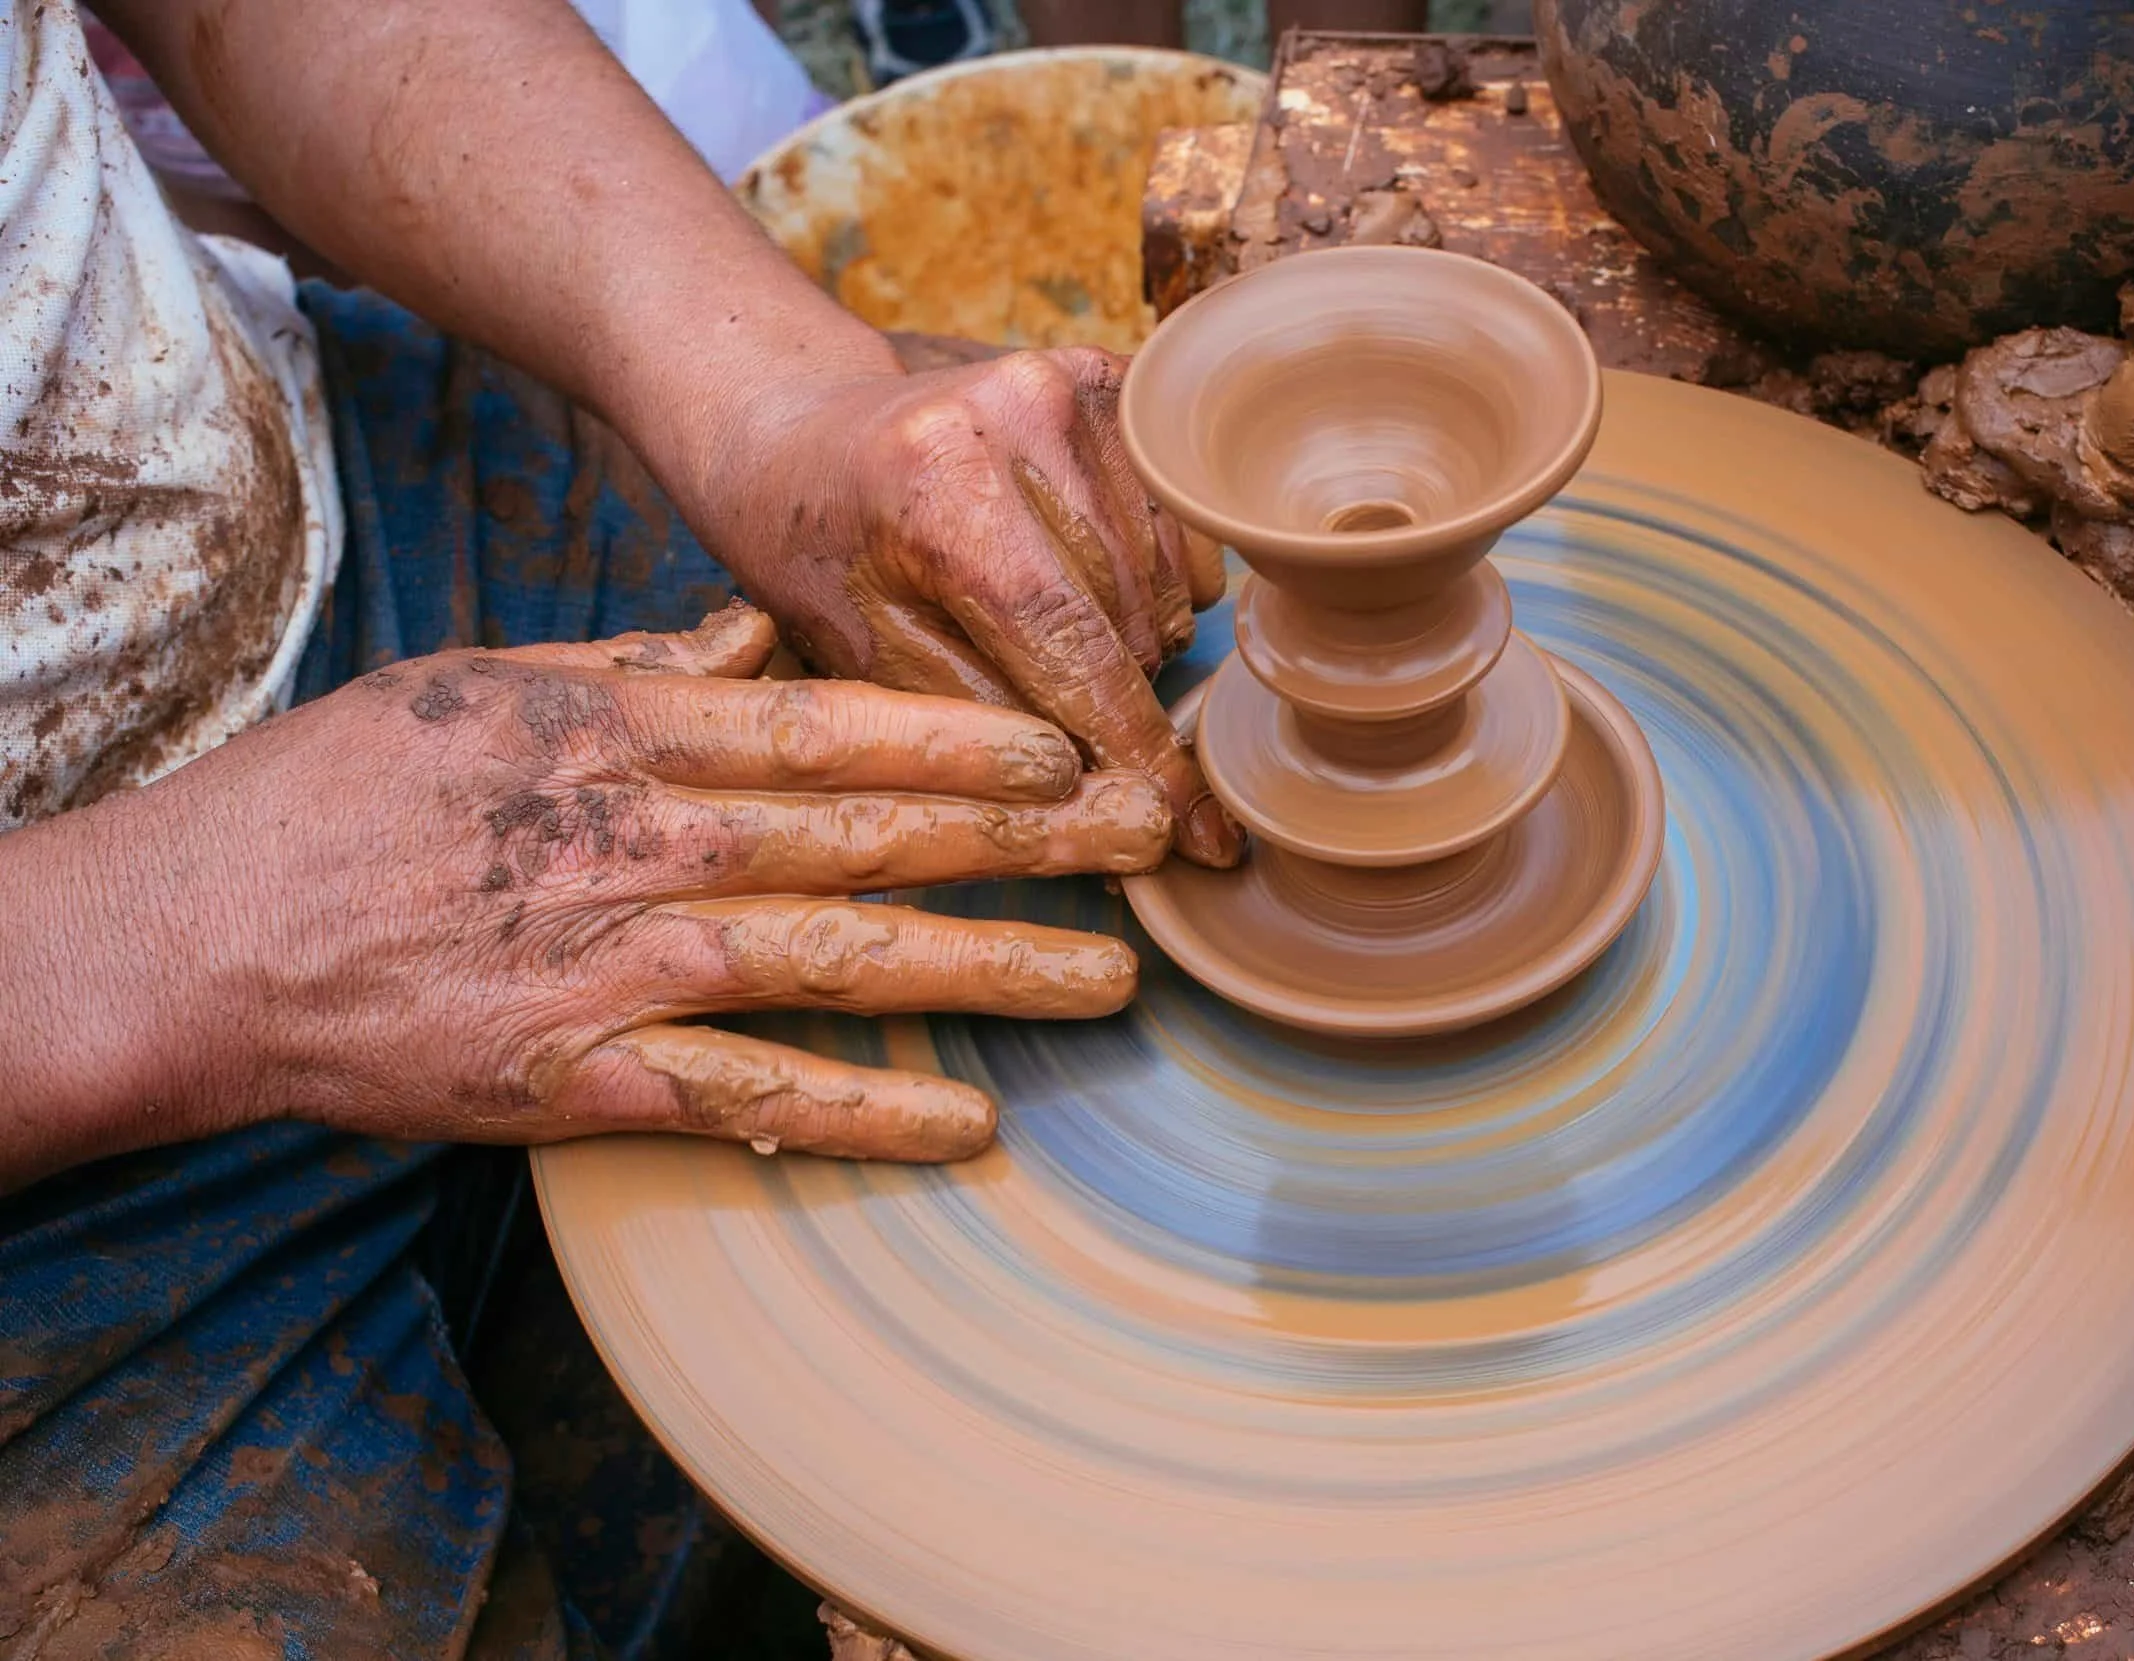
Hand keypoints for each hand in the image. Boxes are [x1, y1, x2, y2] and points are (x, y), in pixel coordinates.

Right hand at [0, 605, 1168, 1183]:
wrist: (201, 934)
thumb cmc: (346, 796)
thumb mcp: (488, 686)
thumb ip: (638, 671)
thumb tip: (756, 639)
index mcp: (630, 736)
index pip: (837, 726)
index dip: (969, 735)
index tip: (1077, 739)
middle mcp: (649, 840)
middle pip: (873, 832)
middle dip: (1027, 837)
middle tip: (1148, 842)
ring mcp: (622, 963)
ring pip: (840, 957)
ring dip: (986, 968)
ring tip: (1108, 983)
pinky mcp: (584, 1077)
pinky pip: (750, 1095)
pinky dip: (861, 1110)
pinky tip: (968, 1123)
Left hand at [678, 347, 1243, 867]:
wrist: (799, 433)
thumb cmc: (819, 560)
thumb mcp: (864, 661)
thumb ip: (983, 727)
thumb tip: (1107, 803)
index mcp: (939, 486)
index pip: (1072, 645)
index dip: (1137, 750)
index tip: (1195, 835)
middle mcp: (1022, 412)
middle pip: (1126, 620)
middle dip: (1112, 703)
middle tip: (1060, 731)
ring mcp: (1075, 386)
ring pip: (1163, 582)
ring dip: (1131, 646)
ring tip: (1047, 646)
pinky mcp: (1114, 379)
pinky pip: (1178, 530)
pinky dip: (1150, 586)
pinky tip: (1081, 589)